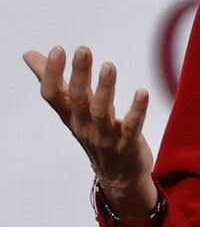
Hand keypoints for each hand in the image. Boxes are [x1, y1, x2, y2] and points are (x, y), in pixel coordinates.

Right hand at [23, 45, 156, 217]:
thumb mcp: (74, 109)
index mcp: (69, 116)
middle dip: (79, 74)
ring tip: (109, 66)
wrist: (119, 177)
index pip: (53, 95)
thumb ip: (55, 81)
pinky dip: (136, 111)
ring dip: (105, 89)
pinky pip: (130, 127)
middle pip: (77, 99)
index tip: (58, 49)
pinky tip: (142, 93)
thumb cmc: (95, 134)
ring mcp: (104, 137)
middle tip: (82, 50)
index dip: (52, 74)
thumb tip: (30, 55)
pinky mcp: (127, 145)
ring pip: (101, 112)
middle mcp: (83, 126)